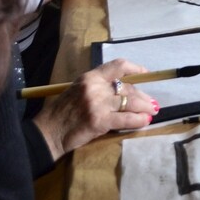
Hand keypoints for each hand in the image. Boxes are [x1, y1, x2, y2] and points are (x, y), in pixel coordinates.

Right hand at [32, 58, 156, 159]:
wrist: (48, 132)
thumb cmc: (64, 112)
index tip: (146, 75)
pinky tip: (145, 121)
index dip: (136, 69)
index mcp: (90, 77)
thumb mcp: (79, 91)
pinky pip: (126, 119)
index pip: (119, 66)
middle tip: (152, 102)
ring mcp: (97, 104)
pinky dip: (138, 120)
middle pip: (128, 88)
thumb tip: (127, 90)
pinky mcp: (99, 121)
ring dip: (145, 107)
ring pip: (130, 102)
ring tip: (152, 111)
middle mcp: (94, 87)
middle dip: (143, 96)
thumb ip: (100, 87)